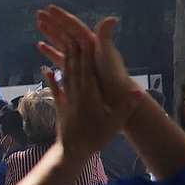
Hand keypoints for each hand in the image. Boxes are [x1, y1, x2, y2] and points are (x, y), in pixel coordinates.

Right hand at [38, 8, 141, 107]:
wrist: (116, 93)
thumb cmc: (113, 73)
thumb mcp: (108, 52)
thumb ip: (106, 36)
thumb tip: (112, 18)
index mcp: (91, 41)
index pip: (74, 25)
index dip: (61, 17)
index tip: (49, 7)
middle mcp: (85, 47)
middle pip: (66, 31)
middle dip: (53, 22)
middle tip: (38, 13)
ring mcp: (80, 57)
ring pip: (62, 42)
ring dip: (50, 33)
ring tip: (39, 25)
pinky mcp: (75, 68)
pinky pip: (60, 57)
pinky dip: (50, 50)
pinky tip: (40, 45)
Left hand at [43, 22, 136, 154]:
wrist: (72, 150)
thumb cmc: (96, 137)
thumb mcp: (115, 122)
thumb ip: (125, 106)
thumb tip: (139, 92)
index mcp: (90, 95)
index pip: (88, 70)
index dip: (86, 55)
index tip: (85, 40)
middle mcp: (75, 93)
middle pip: (74, 68)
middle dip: (74, 51)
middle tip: (71, 34)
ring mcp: (66, 98)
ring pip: (65, 75)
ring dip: (64, 59)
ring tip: (63, 45)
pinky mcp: (60, 106)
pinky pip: (55, 89)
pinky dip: (50, 78)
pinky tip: (45, 69)